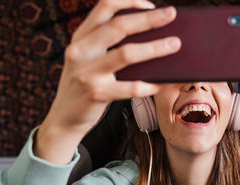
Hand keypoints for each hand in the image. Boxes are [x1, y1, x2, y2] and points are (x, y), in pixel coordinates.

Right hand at [35, 0, 180, 163]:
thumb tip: (150, 38)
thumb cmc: (85, 86)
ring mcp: (86, 72)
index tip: (151, 4)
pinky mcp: (95, 93)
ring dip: (155, 48)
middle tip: (171, 14)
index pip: (104, 6)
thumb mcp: (88, 60)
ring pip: (126, 54)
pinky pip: (129, 87)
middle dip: (149, 18)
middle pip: (119, 26)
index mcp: (81, 37)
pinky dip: (148, 84)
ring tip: (175, 44)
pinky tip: (160, 83)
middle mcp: (81, 50)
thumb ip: (107, 46)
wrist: (64, 118)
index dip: (129, 1)